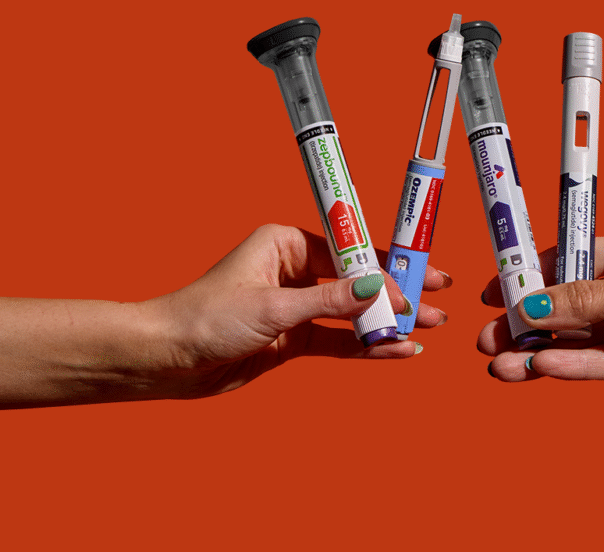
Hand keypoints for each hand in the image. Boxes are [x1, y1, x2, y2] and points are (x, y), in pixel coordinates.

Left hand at [143, 224, 449, 399]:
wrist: (166, 359)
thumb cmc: (206, 317)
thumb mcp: (274, 307)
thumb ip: (330, 301)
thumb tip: (377, 287)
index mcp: (286, 244)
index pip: (350, 250)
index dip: (388, 264)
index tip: (420, 276)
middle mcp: (294, 270)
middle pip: (358, 279)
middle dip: (397, 291)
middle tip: (438, 300)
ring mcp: (296, 306)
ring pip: (353, 312)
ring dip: (387, 322)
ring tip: (427, 329)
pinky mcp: (293, 339)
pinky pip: (338, 341)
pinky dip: (365, 347)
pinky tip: (396, 351)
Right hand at [478, 227, 603, 392]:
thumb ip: (587, 302)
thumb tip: (532, 304)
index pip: (566, 260)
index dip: (528, 275)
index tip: (492, 290)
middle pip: (565, 303)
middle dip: (524, 321)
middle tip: (487, 339)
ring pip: (576, 338)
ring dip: (539, 351)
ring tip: (502, 367)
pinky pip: (600, 362)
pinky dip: (571, 367)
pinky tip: (541, 371)